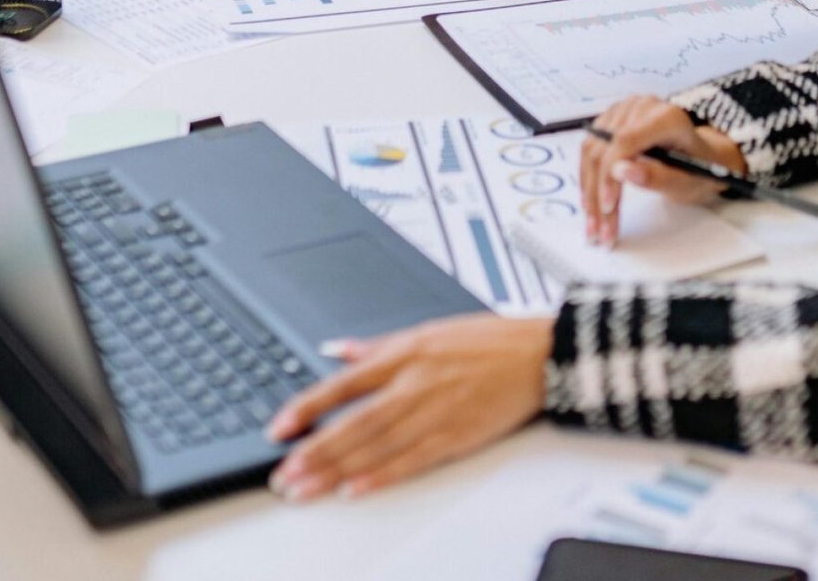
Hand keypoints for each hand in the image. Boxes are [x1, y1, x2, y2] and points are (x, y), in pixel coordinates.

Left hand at [266, 314, 552, 499]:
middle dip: (314, 451)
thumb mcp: (429, 329)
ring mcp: (437, 410)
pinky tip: (356, 488)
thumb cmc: (489, 341)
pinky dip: (382, 475)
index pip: (344, 383)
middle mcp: (416, 381)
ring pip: (377, 445)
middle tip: (283, 475)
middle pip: (355, 423)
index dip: (307, 407)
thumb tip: (337, 350)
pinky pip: (413, 460)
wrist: (538, 355)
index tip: (279, 428)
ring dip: (336, 470)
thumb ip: (378, 346)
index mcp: (407, 351)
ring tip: (305, 489)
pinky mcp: (458, 434)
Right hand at [580, 95, 746, 245]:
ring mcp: (622, 111)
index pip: (625, 141)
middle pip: (605, 149)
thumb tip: (621, 171)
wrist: (700, 154)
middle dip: (597, 194)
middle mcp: (640, 107)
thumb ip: (658, 176)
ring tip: (593, 225)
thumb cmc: (698, 167)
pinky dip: (588, 180)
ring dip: (588, 191)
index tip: (607, 207)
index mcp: (666, 116)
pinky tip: (591, 204)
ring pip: (592, 151)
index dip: (610, 174)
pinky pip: (590, 151)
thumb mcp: (688, 180)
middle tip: (599, 230)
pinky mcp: (610, 120)